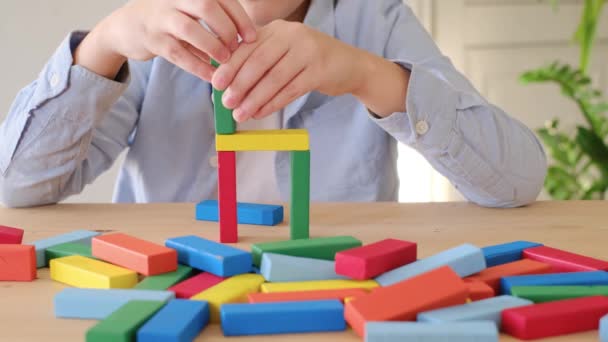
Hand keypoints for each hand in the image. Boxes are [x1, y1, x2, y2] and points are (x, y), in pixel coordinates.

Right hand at [75, 0, 256, 79]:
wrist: (127, 27)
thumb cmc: (169, 19)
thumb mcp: (191, 11)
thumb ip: (215, 18)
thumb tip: (248, 38)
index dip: (240, 18)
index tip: (252, 37)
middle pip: (206, 6)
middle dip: (227, 29)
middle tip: (237, 48)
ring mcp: (160, 18)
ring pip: (189, 29)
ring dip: (212, 46)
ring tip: (224, 60)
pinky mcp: (152, 40)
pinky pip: (178, 54)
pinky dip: (197, 66)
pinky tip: (210, 76)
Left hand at [211, 20, 367, 121]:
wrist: (351, 66)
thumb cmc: (311, 61)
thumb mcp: (285, 52)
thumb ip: (261, 60)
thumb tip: (228, 82)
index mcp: (278, 29)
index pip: (247, 46)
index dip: (230, 66)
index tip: (216, 84)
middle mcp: (292, 35)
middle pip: (259, 61)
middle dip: (240, 84)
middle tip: (227, 103)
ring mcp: (308, 52)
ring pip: (274, 78)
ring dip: (254, 99)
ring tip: (240, 114)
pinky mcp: (319, 71)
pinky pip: (290, 90)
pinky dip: (272, 104)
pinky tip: (260, 113)